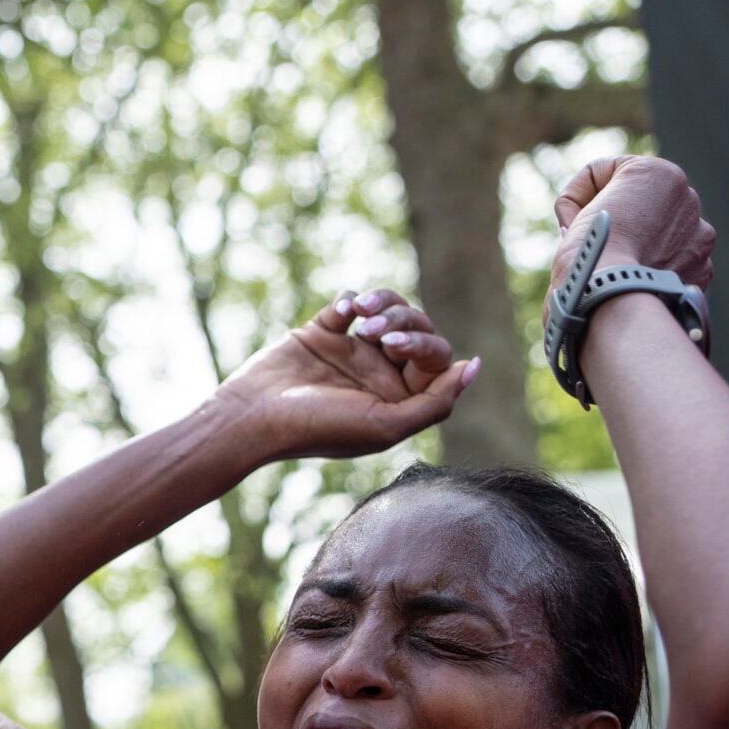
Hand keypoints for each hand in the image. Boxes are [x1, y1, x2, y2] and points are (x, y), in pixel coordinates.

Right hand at [209, 288, 475, 464]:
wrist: (254, 417)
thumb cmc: (319, 428)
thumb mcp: (386, 426)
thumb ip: (437, 401)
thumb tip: (474, 367)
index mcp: (398, 401)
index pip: (436, 361)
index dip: (424, 347)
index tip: (394, 348)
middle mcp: (379, 376)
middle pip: (417, 331)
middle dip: (403, 322)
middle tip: (374, 334)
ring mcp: (351, 353)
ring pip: (389, 312)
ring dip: (383, 304)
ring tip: (360, 314)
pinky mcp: (322, 333)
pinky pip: (350, 302)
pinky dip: (352, 300)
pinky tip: (342, 313)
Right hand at [551, 154, 715, 290]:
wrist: (612, 304)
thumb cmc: (587, 258)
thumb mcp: (580, 212)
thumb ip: (599, 207)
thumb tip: (610, 228)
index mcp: (659, 173)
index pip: (605, 174)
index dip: (577, 201)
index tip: (570, 228)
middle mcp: (689, 197)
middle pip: (638, 204)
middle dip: (616, 223)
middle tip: (591, 250)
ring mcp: (700, 236)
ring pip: (660, 234)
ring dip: (639, 246)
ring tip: (616, 270)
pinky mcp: (703, 269)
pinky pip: (674, 263)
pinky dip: (656, 271)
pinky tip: (637, 284)